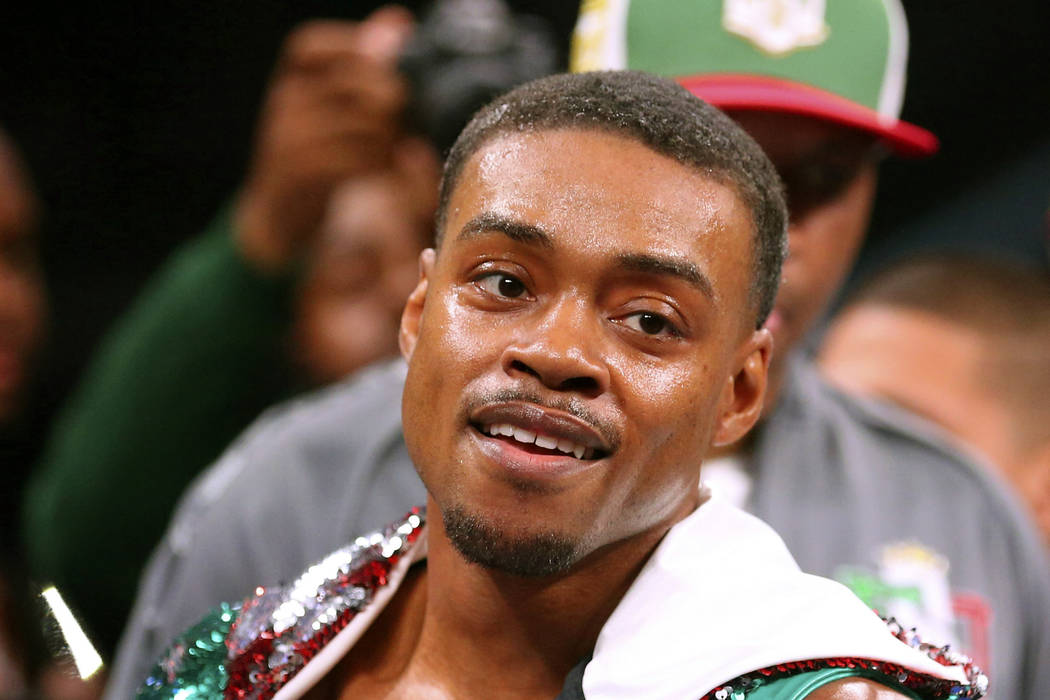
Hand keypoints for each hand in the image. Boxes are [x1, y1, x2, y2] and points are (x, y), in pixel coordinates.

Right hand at [235, 6, 413, 270]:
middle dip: (392, 104)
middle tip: (404, 124)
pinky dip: (384, 166)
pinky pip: (358, 160)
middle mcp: (283, 101)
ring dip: (392, 142)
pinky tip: (391, 170)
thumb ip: (363, 62)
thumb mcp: (334, 104)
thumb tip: (398, 20)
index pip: (312, 46)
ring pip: (365, 126)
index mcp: (290, 77)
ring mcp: (288, 139)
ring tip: (399, 153)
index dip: (354, 51)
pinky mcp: (302, 176)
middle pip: (356, 84)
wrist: (278, 216)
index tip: (385, 74)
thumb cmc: (319, 154)